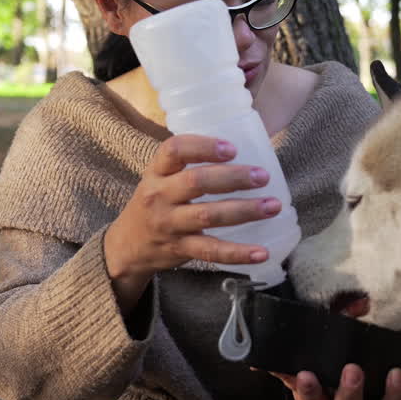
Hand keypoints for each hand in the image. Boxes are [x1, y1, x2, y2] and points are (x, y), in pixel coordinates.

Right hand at [104, 135, 279, 302]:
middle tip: (263, 176)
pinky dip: (238, 253)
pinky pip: (211, 251)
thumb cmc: (154, 204)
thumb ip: (188, 164)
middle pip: (196, 182)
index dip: (204, 146)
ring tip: (273, 206)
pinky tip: (262, 252)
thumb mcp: (159, 178)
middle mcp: (159, 196)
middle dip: (233, 177)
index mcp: (156, 172)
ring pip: (208, 216)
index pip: (174, 150)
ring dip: (245, 210)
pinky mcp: (180, 249)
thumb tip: (243, 146)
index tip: (231, 148)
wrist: (126, 246)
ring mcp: (169, 224)